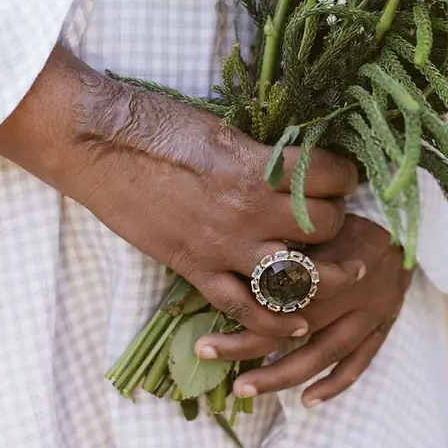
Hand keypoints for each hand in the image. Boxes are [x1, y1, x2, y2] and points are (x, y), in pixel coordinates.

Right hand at [0, 46, 363, 337]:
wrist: (97, 145)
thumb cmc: (157, 124)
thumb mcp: (224, 128)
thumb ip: (263, 154)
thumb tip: (297, 163)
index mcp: (258, 168)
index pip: (331, 177)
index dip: (344, 174)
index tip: (342, 174)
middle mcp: (249, 213)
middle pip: (325, 227)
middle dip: (338, 219)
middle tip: (334, 211)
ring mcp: (222, 248)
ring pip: (298, 278)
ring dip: (329, 276)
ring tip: (349, 272)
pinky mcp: (196, 270)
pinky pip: (246, 310)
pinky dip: (276, 321)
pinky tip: (298, 322)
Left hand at [194, 215, 412, 407]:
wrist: (410, 226)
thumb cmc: (353, 218)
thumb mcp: (320, 218)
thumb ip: (289, 237)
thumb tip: (238, 247)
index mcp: (330, 263)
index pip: (280, 294)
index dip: (242, 314)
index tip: (204, 329)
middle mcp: (348, 293)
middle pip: (293, 328)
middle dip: (248, 347)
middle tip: (207, 354)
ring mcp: (369, 314)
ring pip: (322, 354)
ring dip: (282, 375)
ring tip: (246, 388)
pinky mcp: (382, 327)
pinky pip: (359, 362)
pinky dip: (334, 384)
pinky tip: (307, 400)